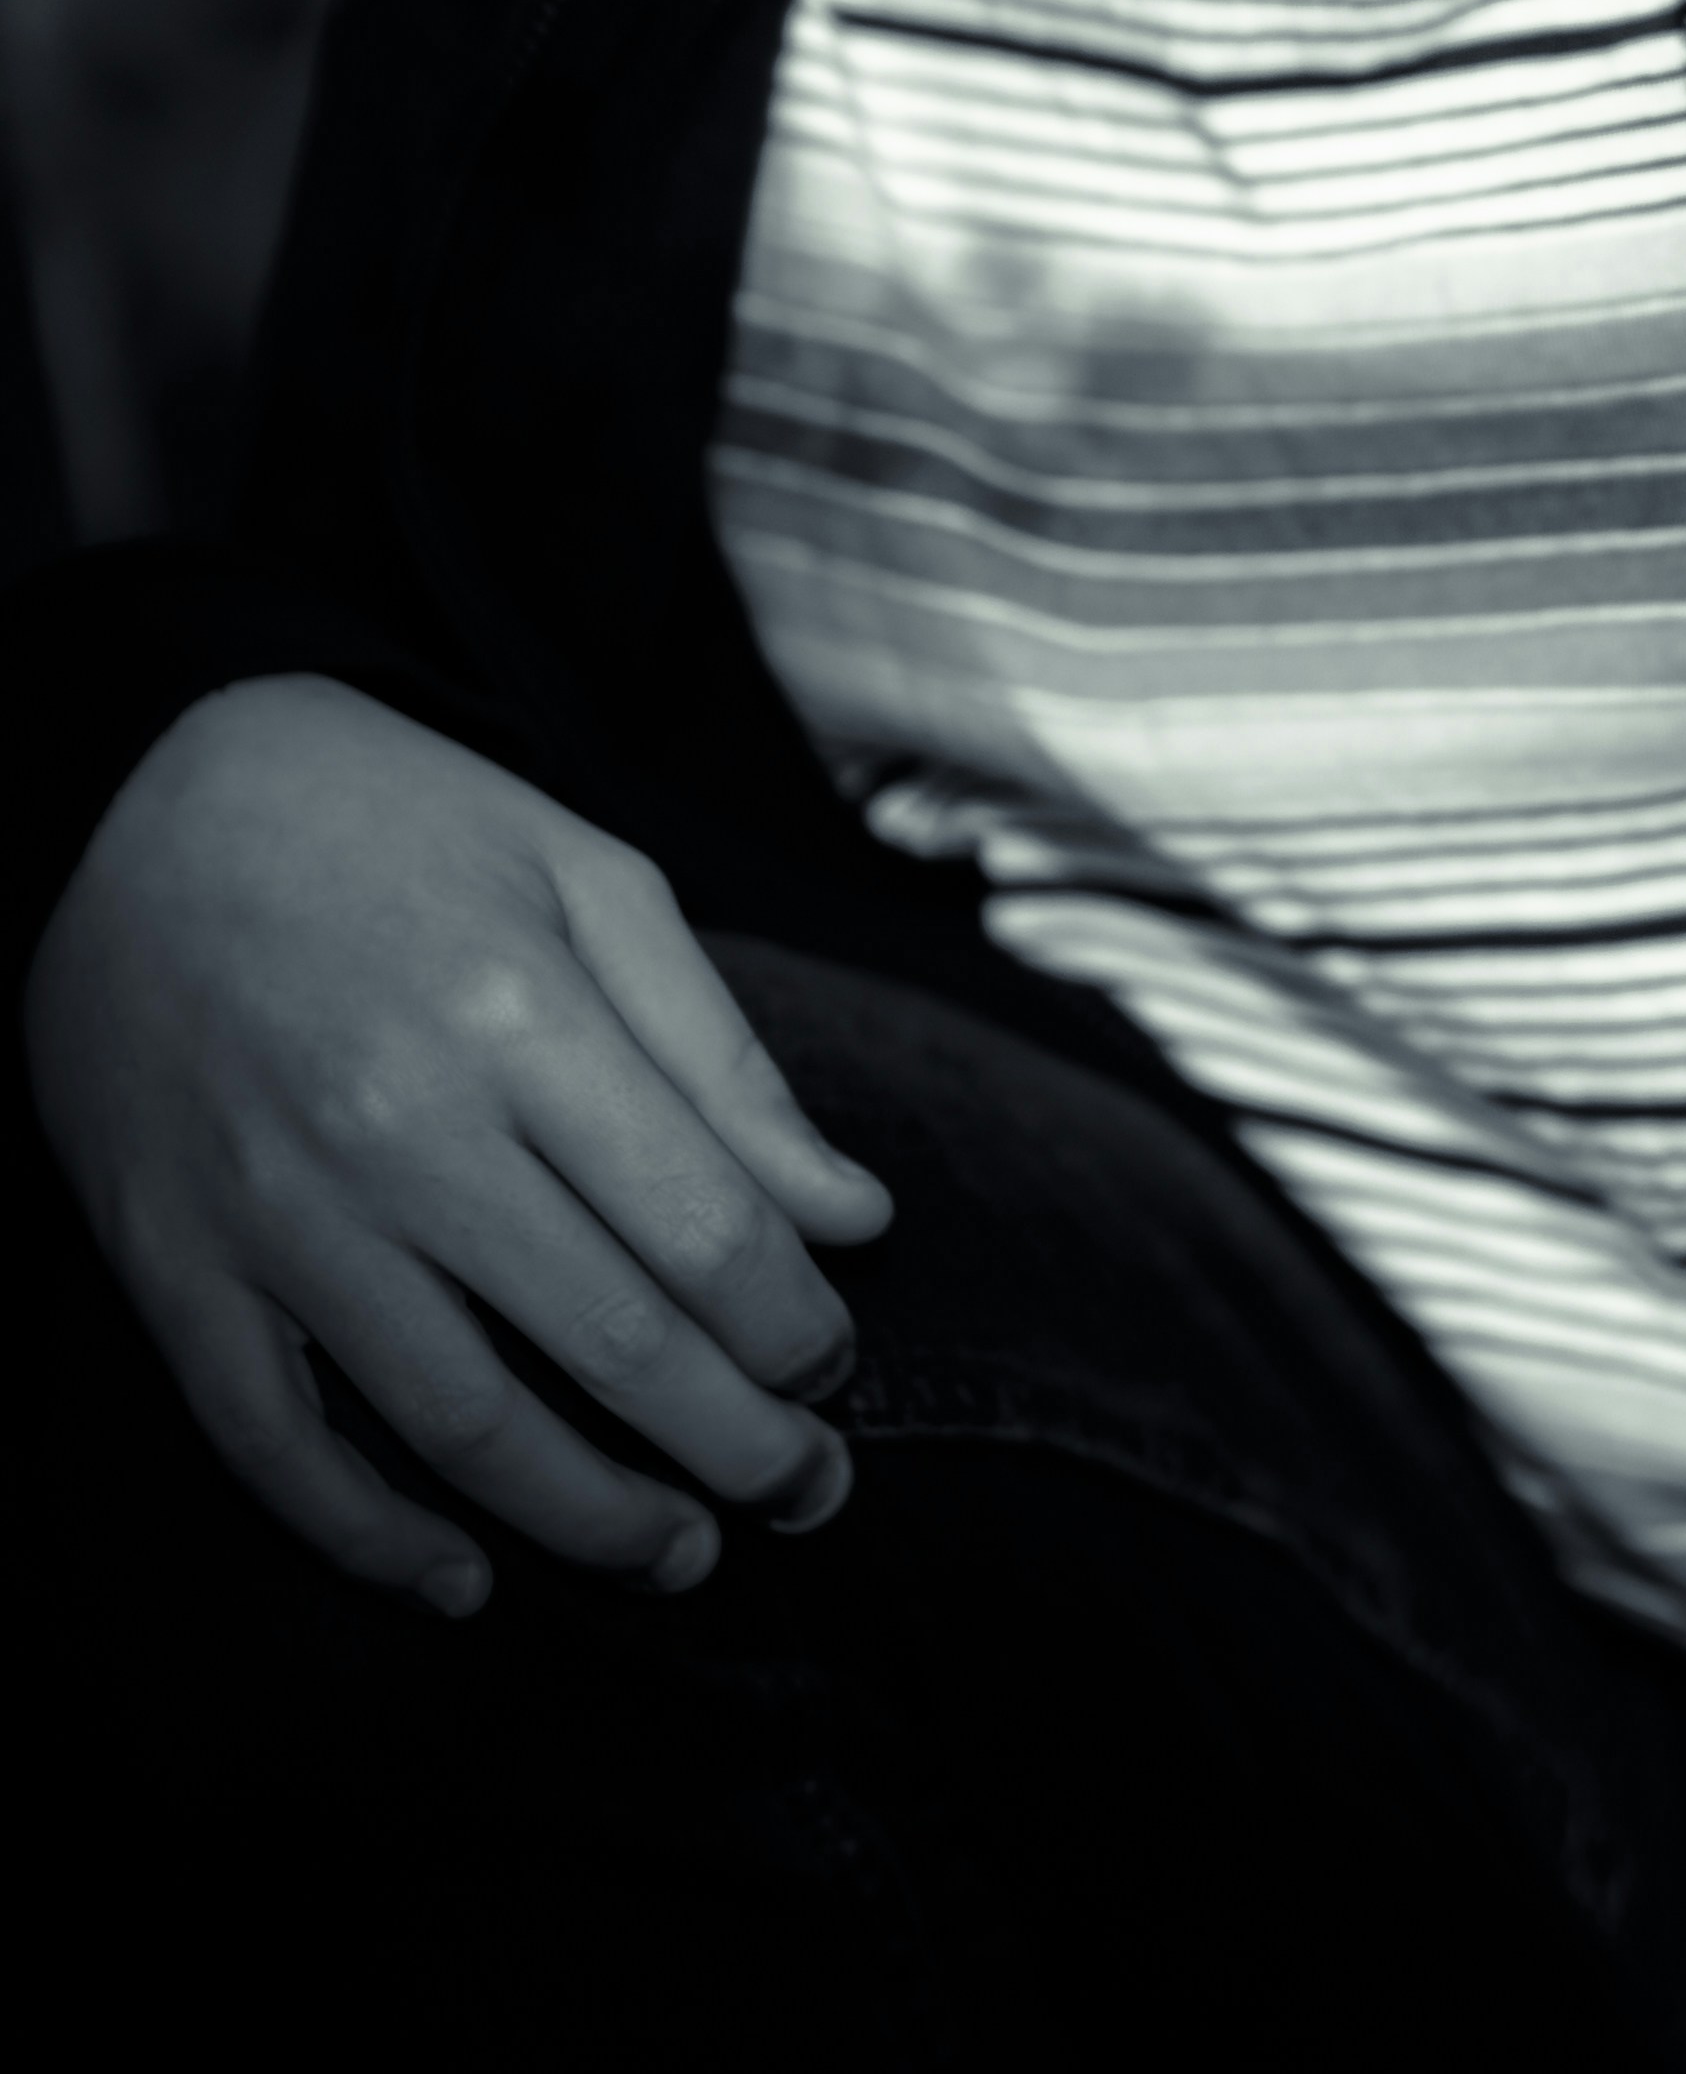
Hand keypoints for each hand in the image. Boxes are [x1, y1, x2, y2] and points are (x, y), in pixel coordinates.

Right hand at [24, 676, 893, 1615]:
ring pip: (459, 1425)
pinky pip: (275, 1447)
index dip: (793, 1328)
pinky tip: (461, 1579)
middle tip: (809, 1496)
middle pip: (609, 1344)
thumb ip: (722, 1057)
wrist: (138, 802)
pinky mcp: (175, 1267)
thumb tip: (853, 1216)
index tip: (834, 1368)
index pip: (704, 1228)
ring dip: (590, 1519)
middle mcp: (400, 1125)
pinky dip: (369, 1540)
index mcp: (520, 1013)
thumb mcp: (589, 877)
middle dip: (738, 1447)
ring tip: (680, 1551)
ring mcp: (277, 1211)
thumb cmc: (395, 828)